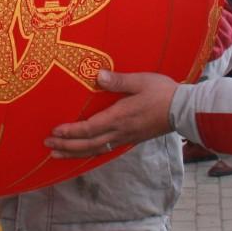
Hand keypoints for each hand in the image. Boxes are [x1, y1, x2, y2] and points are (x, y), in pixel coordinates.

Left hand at [45, 70, 180, 157]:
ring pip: (96, 150)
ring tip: (58, 155)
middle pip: (88, 144)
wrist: (184, 110)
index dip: (71, 132)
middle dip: (67, 146)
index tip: (54, 132)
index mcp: (120, 118)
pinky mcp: (131, 139)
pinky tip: (84, 153)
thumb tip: (99, 75)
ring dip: (75, 153)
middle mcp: (120, 132)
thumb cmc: (163, 93)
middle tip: (47, 146)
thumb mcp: (141, 81)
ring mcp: (126, 138)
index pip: (89, 129)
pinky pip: (106, 149)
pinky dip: (91, 153)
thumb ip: (119, 80)